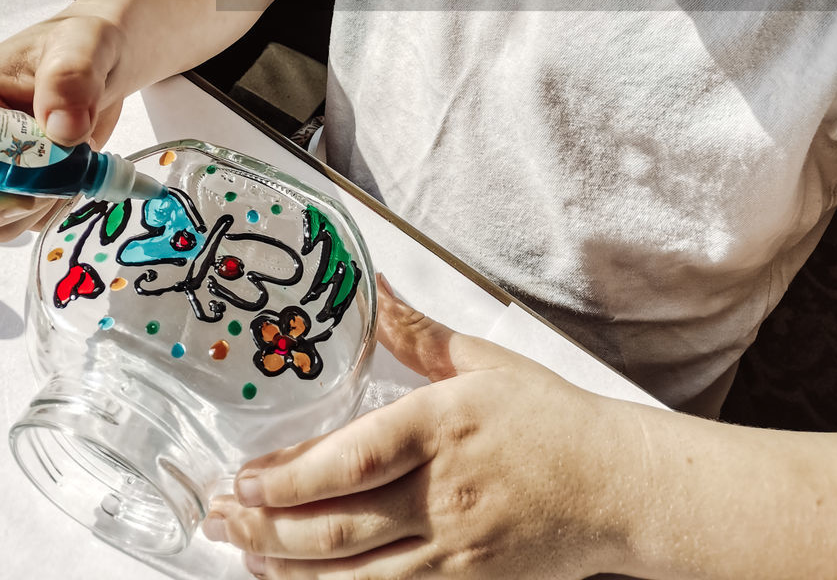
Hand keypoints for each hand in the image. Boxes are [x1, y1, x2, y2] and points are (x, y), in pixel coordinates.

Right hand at [0, 12, 125, 239]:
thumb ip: (71, 78)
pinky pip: (22, 219)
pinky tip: (75, 169)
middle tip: (63, 171)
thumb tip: (63, 129)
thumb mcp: (83, 46)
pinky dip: (52, 205)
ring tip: (74, 160)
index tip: (36, 180)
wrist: (108, 56)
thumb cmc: (83, 41)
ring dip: (40, 205)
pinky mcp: (11, 180)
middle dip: (15, 203)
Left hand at [202, 278, 638, 577]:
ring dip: (289, 572)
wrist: (616, 486)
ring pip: (354, 577)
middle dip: (267, 530)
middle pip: (338, 527)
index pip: (352, 460)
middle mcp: (441, 494)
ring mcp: (453, 551)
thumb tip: (374, 285)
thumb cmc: (550, 419)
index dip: (289, 478)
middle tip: (220, 522)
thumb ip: (417, 331)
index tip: (243, 480)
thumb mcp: (484, 360)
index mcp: (441, 427)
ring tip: (244, 557)